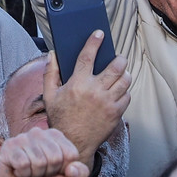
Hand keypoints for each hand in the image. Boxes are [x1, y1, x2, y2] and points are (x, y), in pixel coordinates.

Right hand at [42, 37, 129, 167]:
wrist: (74, 143)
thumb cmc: (61, 118)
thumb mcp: (50, 96)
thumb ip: (50, 73)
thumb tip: (52, 55)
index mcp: (77, 84)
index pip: (87, 57)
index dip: (94, 42)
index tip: (99, 33)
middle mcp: (94, 91)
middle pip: (116, 67)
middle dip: (120, 58)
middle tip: (118, 58)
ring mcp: (108, 103)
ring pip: (125, 80)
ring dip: (125, 73)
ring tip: (121, 73)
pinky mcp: (116, 113)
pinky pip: (127, 96)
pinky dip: (125, 90)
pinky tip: (119, 90)